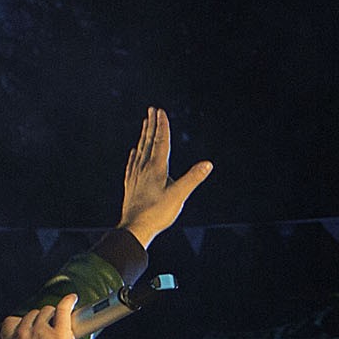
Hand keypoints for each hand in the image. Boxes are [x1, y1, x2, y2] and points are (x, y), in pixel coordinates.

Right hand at [0, 295, 80, 338]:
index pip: (11, 321)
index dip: (23, 323)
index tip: (31, 327)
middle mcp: (23, 334)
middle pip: (32, 314)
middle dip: (42, 321)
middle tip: (51, 335)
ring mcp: (41, 331)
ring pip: (47, 311)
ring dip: (54, 317)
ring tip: (61, 328)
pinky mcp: (60, 333)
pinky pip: (63, 309)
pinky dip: (69, 302)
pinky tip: (73, 300)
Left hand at [116, 106, 212, 247]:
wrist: (134, 228)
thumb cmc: (158, 213)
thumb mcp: (179, 196)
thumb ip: (193, 178)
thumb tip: (208, 164)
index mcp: (156, 168)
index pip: (161, 142)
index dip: (162, 126)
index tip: (160, 111)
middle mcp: (144, 168)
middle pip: (148, 142)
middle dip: (151, 125)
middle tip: (151, 110)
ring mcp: (135, 176)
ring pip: (140, 150)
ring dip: (143, 136)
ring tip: (145, 125)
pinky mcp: (130, 185)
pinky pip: (132, 164)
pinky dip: (135, 154)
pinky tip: (134, 152)